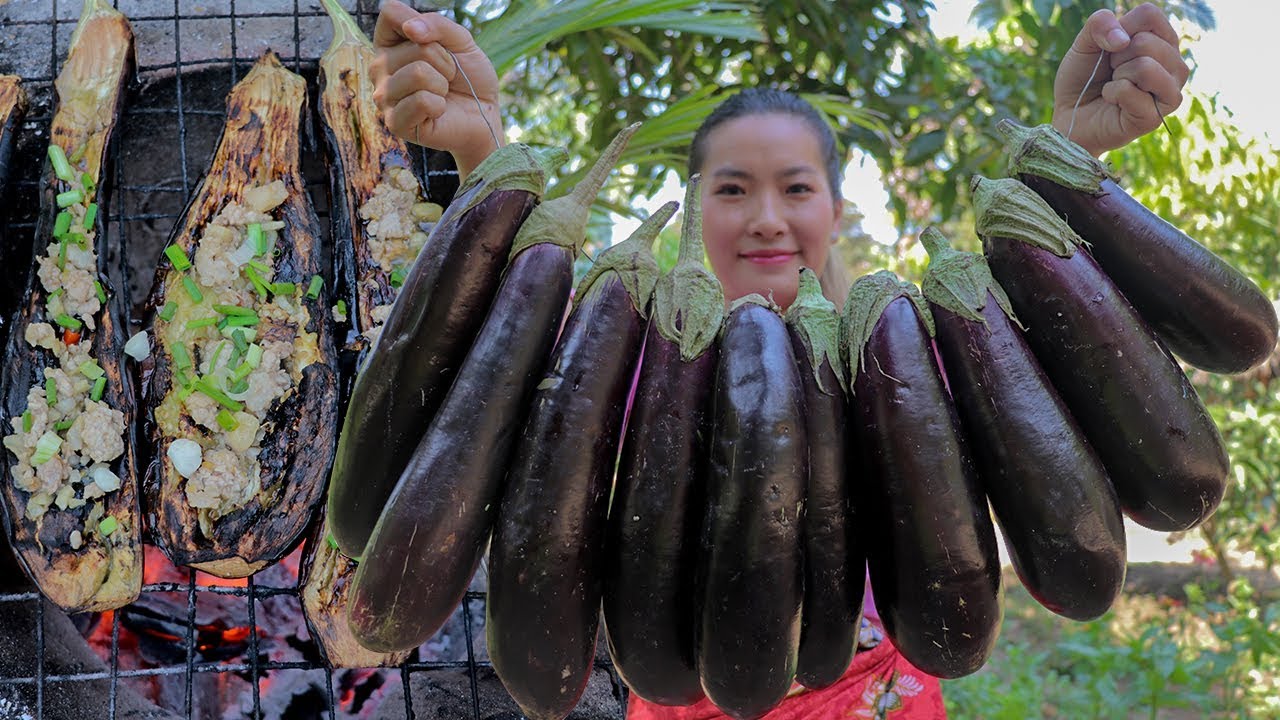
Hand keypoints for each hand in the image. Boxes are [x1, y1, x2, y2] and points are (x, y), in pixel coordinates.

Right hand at [370, 0, 503, 179]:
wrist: (484, 114)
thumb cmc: (468, 77)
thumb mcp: (460, 40)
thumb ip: (437, 24)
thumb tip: (411, 29)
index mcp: (389, 44)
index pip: (390, 13)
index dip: (423, 25)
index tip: (439, 44)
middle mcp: (378, 68)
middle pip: (415, 45)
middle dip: (444, 61)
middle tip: (447, 77)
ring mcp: (383, 96)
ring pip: (418, 73)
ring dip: (442, 84)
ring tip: (442, 94)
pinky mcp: (395, 122)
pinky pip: (421, 101)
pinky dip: (439, 105)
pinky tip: (437, 111)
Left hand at [1051, 3, 1188, 156]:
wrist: (1069, 114)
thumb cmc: (1083, 77)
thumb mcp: (1084, 43)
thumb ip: (1099, 24)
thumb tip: (1122, 39)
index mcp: (1163, 41)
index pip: (1150, 15)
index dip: (1120, 29)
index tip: (1111, 48)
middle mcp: (1174, 66)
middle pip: (1147, 41)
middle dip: (1116, 57)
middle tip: (1111, 72)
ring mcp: (1169, 93)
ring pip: (1145, 67)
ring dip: (1118, 75)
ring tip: (1114, 85)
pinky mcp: (1154, 118)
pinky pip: (1129, 91)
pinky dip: (1111, 93)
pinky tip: (1112, 101)